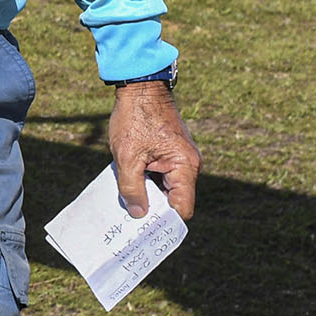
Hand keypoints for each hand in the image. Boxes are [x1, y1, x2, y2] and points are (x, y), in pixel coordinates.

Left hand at [108, 81, 199, 219]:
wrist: (140, 85)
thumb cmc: (135, 117)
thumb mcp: (127, 156)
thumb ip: (132, 188)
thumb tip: (138, 214)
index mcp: (185, 167)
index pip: (182, 208)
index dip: (165, 221)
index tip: (146, 230)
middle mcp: (188, 164)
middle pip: (175, 199)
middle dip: (155, 209)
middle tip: (132, 221)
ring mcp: (180, 158)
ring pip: (166, 187)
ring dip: (149, 193)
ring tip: (128, 204)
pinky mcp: (170, 151)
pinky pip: (162, 174)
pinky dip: (148, 181)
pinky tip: (130, 185)